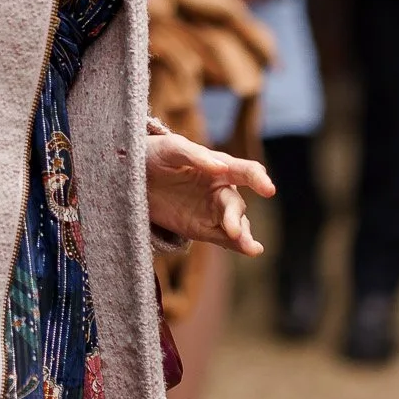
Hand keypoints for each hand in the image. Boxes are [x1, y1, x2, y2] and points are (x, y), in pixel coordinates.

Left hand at [145, 124, 273, 256]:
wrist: (131, 176)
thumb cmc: (155, 154)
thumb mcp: (171, 148)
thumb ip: (195, 156)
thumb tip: (221, 167)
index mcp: (219, 166)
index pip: (246, 171)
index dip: (259, 179)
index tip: (268, 190)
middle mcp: (220, 190)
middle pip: (237, 204)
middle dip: (236, 217)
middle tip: (232, 230)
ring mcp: (213, 212)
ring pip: (236, 225)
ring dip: (243, 236)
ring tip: (251, 248)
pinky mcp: (202, 229)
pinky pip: (223, 239)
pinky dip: (237, 245)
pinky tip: (248, 250)